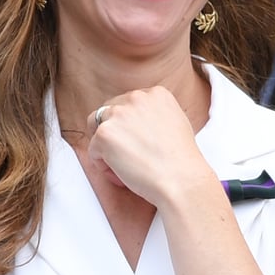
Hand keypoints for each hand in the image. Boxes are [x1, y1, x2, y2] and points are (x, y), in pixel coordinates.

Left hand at [87, 86, 214, 205]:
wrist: (182, 181)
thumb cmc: (181, 162)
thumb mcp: (176, 124)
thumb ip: (154, 115)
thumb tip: (135, 123)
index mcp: (156, 93)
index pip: (128, 104)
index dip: (128, 127)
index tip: (139, 145)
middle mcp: (136, 97)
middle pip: (108, 112)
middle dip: (114, 135)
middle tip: (129, 159)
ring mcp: (118, 114)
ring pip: (96, 129)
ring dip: (106, 149)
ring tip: (125, 168)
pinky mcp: (104, 134)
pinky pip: (92, 151)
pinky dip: (103, 166)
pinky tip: (122, 176)